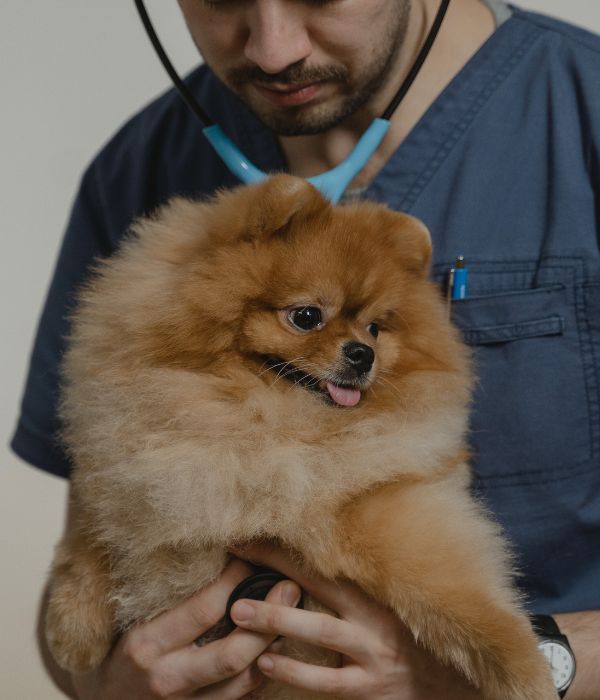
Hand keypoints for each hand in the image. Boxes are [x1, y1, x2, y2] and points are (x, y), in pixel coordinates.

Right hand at [70, 558, 301, 698]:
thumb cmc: (118, 650)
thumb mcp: (133, 620)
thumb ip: (170, 597)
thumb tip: (221, 557)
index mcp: (147, 644)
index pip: (204, 609)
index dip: (236, 581)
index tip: (252, 560)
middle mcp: (166, 679)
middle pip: (233, 653)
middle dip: (268, 619)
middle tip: (290, 589)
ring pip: (244, 682)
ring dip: (273, 648)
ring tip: (292, 617)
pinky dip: (262, 675)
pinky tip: (275, 650)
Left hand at [230, 543, 482, 699]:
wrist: (458, 681)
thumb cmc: (416, 635)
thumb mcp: (393, 600)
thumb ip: (361, 580)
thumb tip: (321, 549)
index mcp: (376, 590)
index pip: (323, 560)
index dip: (285, 547)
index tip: (250, 533)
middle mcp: (374, 616)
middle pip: (320, 584)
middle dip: (277, 567)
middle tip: (237, 556)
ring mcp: (372, 653)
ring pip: (321, 632)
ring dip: (278, 621)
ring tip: (240, 614)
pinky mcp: (370, 688)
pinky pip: (327, 682)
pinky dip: (295, 672)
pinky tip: (265, 663)